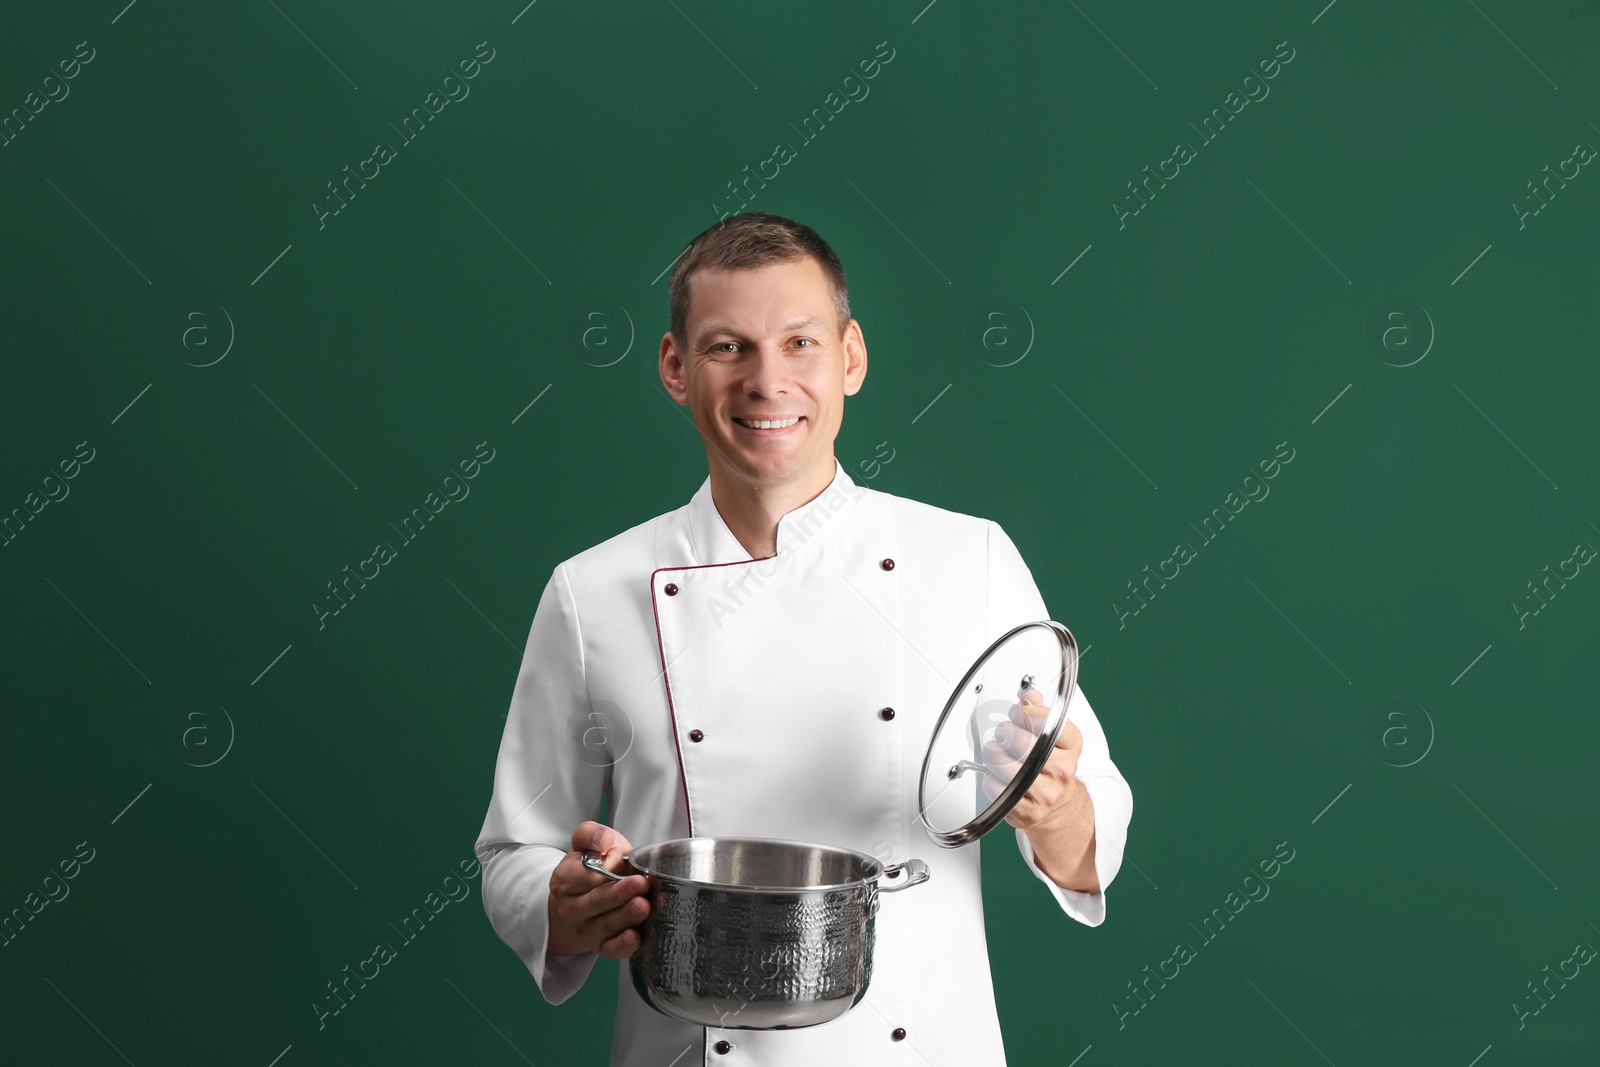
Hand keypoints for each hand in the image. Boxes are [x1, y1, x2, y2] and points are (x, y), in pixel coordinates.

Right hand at [547, 822, 651, 958]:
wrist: (591, 891)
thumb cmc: (596, 864)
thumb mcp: (590, 842)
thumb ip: (593, 835)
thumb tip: (604, 843)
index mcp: (564, 879)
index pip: (582, 876)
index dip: (602, 869)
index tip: (619, 859)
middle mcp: (571, 907)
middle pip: (593, 903)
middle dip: (618, 894)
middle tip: (640, 884)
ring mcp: (584, 928)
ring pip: (604, 927)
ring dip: (625, 917)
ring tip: (644, 906)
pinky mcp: (600, 945)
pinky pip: (610, 949)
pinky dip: (624, 946)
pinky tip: (637, 936)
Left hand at [979, 688, 1083, 830]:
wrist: (1059, 808)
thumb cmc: (1052, 769)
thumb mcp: (1055, 740)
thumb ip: (1041, 715)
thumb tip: (1030, 697)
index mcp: (1071, 748)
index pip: (1051, 721)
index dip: (1029, 713)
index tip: (1020, 712)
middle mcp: (1061, 771)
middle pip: (1021, 741)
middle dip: (1005, 732)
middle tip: (1004, 734)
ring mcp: (1045, 793)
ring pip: (1004, 764)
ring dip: (994, 755)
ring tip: (998, 754)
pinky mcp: (1026, 810)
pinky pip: (995, 786)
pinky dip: (991, 779)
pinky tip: (999, 777)